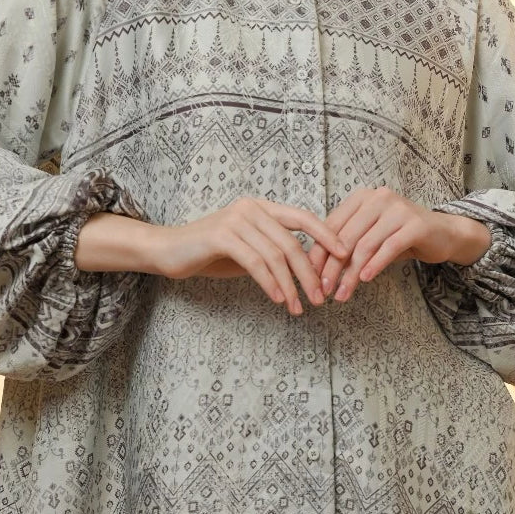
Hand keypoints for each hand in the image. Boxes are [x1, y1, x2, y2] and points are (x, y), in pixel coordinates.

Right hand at [153, 196, 349, 314]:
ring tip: (300, 306)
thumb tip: (308, 269)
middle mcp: (251, 207)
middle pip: (292, 241)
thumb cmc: (211, 253)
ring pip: (276, 255)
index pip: (303, 217)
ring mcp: (236, 219)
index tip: (344, 255)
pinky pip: (256, 262)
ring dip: (291, 285)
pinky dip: (270, 283)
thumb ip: (274, 252)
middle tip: (321, 297)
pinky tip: (279, 299)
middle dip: (309, 272)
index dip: (326, 235)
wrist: (169, 251)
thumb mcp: (249, 250)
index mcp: (262, 207)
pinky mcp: (222, 236)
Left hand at [305, 187, 489, 302]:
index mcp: (361, 197)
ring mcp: (397, 208)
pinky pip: (388, 247)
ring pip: (365, 245)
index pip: (332, 226)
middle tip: (324, 289)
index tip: (310, 276)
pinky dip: (375, 265)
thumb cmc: (401, 236)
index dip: (319, 252)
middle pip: (346, 237)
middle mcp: (378, 197)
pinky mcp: (415, 224)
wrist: (444, 233)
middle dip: (332, 267)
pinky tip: (366, 280)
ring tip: (343, 293)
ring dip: (351, 273)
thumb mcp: (371, 237)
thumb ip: (347, 246)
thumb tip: (319, 270)